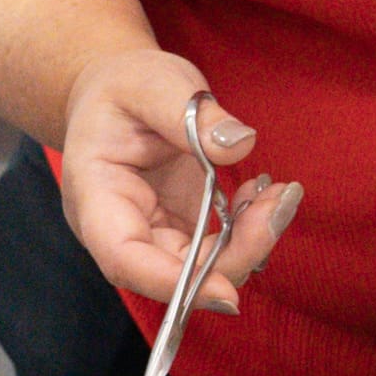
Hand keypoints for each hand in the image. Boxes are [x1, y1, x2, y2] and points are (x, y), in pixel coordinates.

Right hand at [52, 48, 300, 322]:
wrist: (118, 92)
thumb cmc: (123, 86)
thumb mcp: (151, 82)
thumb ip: (185, 112)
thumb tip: (239, 145)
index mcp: (95, 196)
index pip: (124, 258)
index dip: (173, 283)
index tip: (226, 293)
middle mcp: (120, 229)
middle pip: (173, 273)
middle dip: (234, 255)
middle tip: (279, 207)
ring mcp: (153, 234)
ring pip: (203, 269)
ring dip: (250, 244)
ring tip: (279, 195)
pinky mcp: (181, 230)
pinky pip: (218, 249)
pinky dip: (250, 231)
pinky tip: (265, 194)